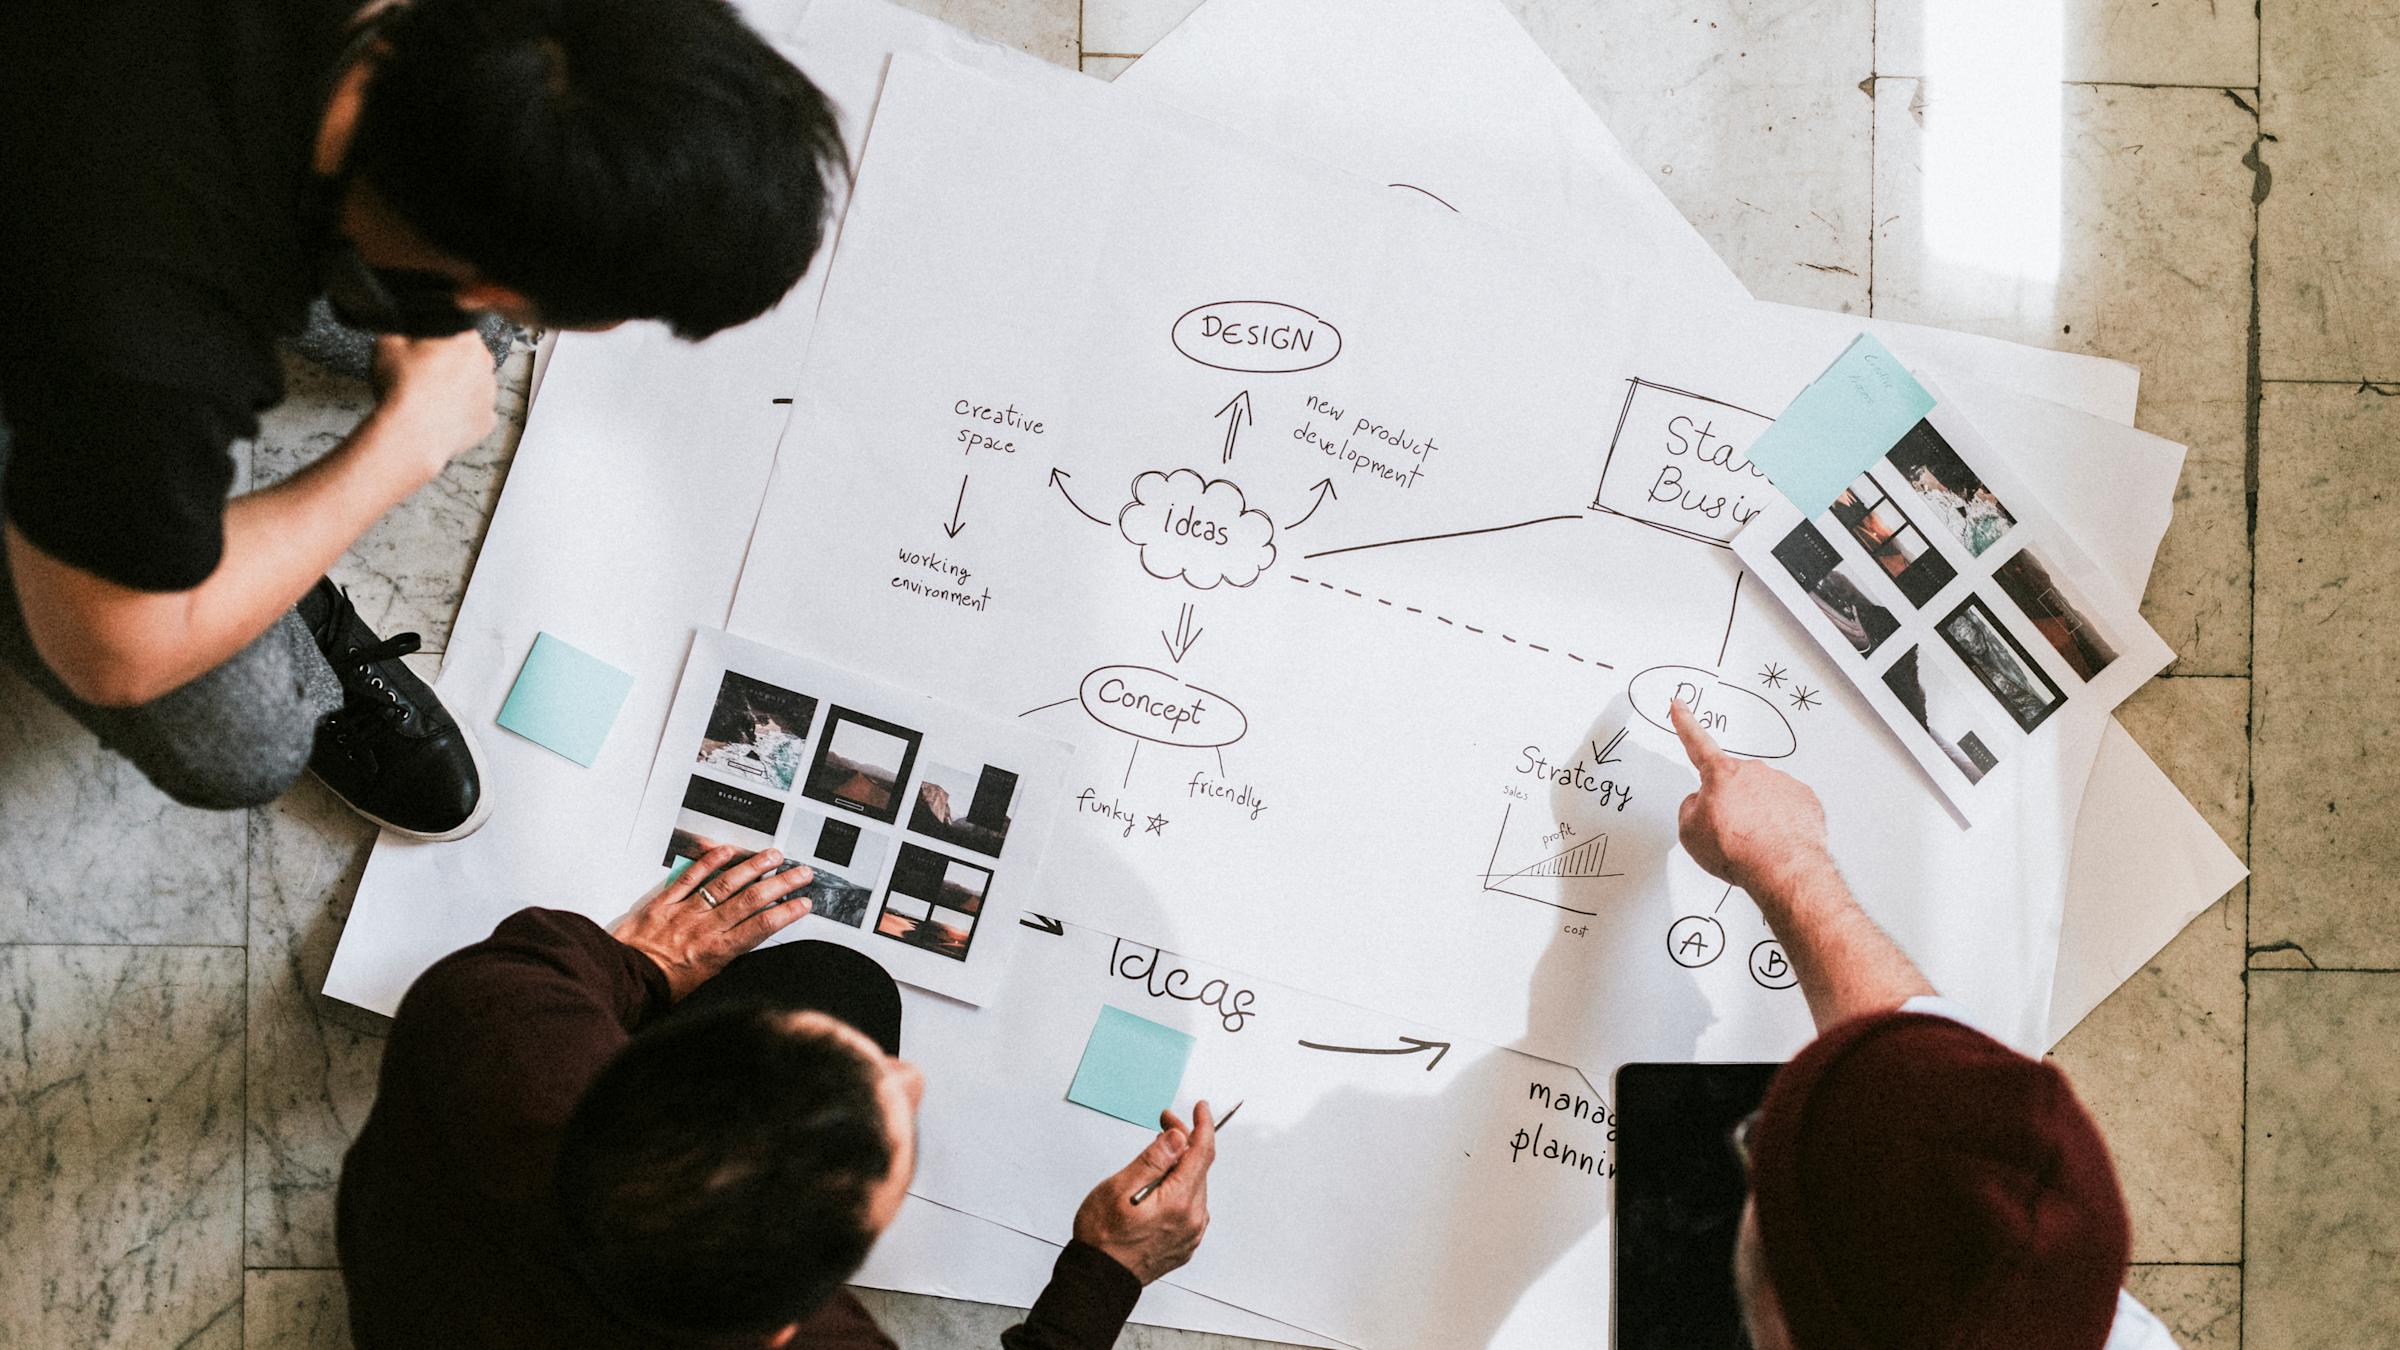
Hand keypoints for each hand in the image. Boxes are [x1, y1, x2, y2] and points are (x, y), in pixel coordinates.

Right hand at [366, 331, 497, 480]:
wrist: (410, 434)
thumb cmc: (402, 388)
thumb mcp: (388, 342)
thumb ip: (401, 328)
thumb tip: (404, 328)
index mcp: (467, 340)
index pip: (456, 329)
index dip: (437, 338)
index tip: (423, 349)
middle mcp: (486, 365)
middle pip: (468, 358)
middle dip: (449, 363)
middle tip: (423, 374)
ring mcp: (490, 395)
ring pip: (474, 385)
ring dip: (457, 388)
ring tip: (430, 397)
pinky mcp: (487, 422)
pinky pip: (475, 412)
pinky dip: (461, 413)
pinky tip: (441, 415)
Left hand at [610, 845, 813, 999]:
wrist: (624, 982)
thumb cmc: (659, 990)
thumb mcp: (704, 985)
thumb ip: (725, 962)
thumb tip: (745, 948)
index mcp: (717, 952)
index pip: (761, 926)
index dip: (786, 912)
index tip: (803, 903)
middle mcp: (705, 928)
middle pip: (751, 899)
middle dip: (780, 883)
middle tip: (800, 872)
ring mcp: (686, 912)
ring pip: (725, 884)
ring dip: (753, 867)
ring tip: (772, 856)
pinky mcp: (664, 903)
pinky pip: (690, 877)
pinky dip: (709, 862)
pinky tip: (726, 851)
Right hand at [1071, 1102, 1216, 1283]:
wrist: (1098, 1279)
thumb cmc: (1102, 1237)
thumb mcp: (1119, 1188)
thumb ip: (1154, 1160)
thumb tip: (1178, 1138)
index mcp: (1179, 1202)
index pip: (1202, 1152)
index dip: (1202, 1125)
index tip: (1200, 1108)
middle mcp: (1192, 1220)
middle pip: (1199, 1167)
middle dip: (1185, 1141)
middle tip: (1164, 1124)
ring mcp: (1190, 1234)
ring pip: (1195, 1186)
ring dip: (1182, 1165)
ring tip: (1158, 1155)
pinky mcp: (1184, 1243)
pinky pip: (1191, 1207)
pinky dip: (1181, 1188)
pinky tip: (1162, 1184)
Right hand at [1669, 699, 1832, 903]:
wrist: (1781, 868)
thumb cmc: (1738, 851)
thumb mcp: (1690, 832)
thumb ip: (1690, 808)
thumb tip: (1702, 804)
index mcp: (1721, 775)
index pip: (1696, 742)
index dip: (1684, 723)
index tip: (1679, 706)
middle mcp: (1754, 772)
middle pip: (1733, 784)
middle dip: (1730, 804)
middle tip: (1730, 833)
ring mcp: (1782, 784)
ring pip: (1762, 796)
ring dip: (1757, 815)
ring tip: (1755, 843)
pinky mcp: (1805, 800)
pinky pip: (1787, 807)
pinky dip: (1781, 823)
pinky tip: (1776, 842)